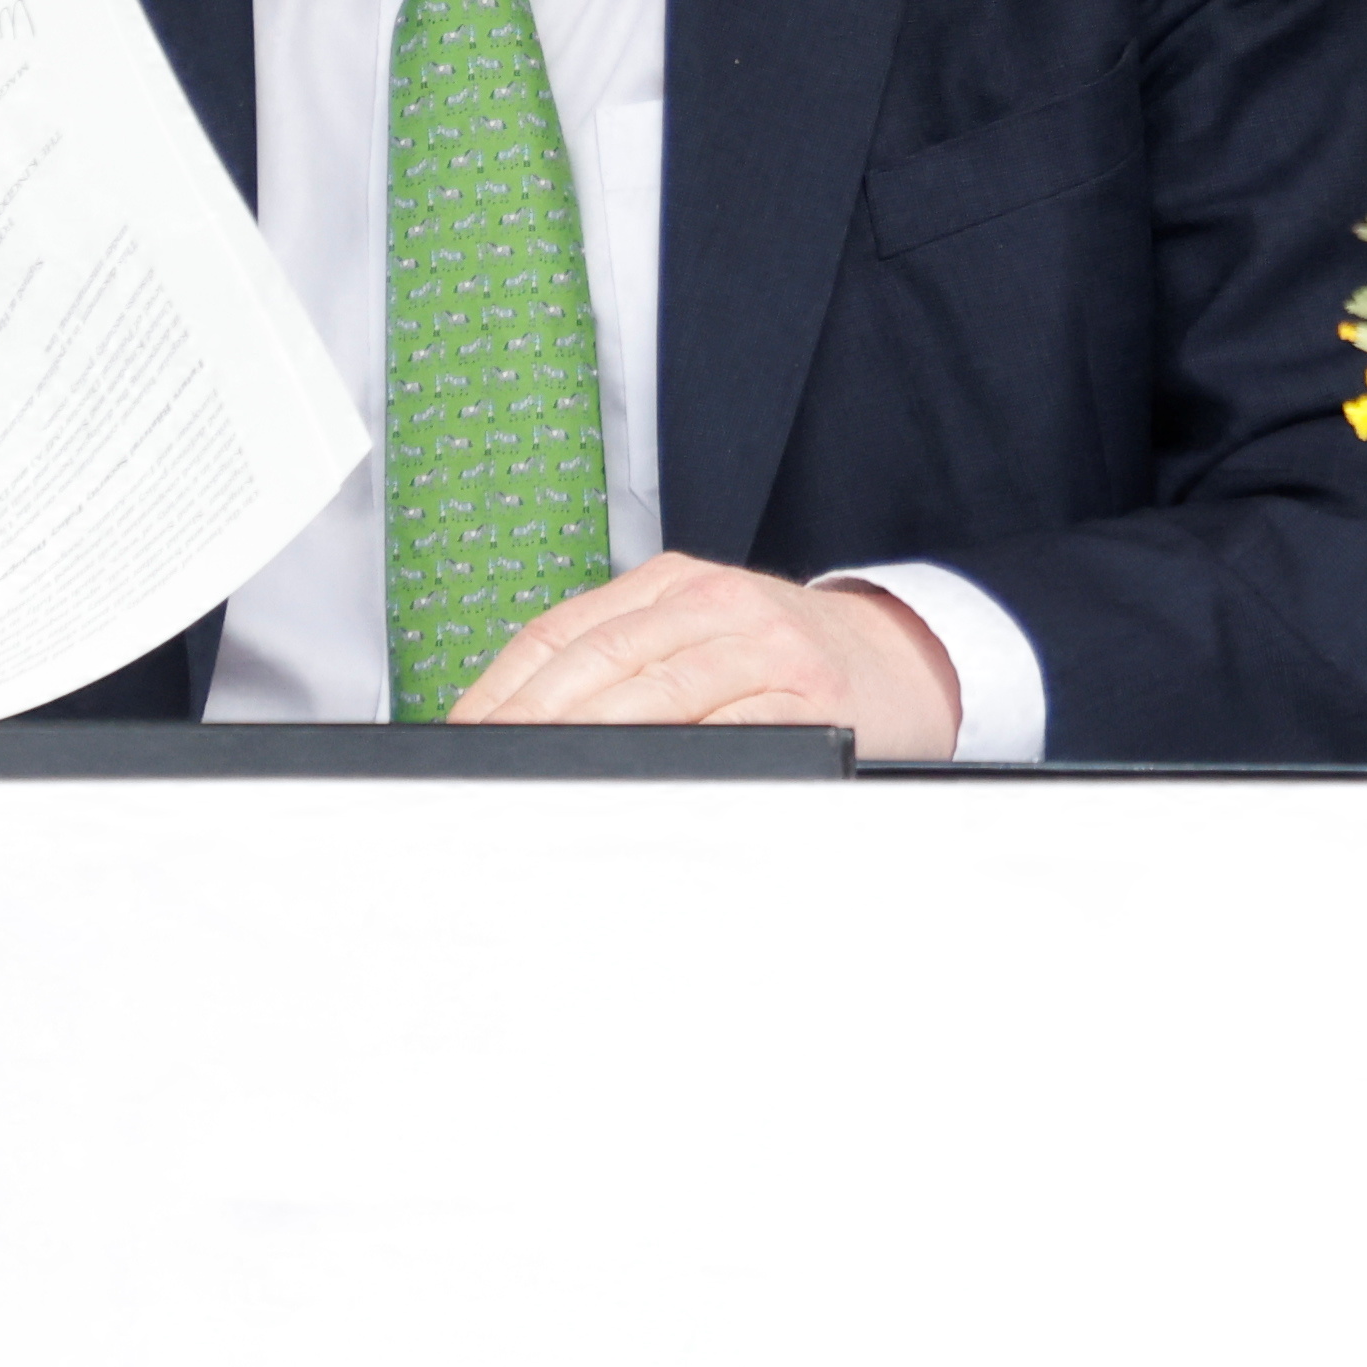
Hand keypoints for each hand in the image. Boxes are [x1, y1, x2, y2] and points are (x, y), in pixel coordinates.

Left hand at [450, 556, 966, 760]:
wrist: (905, 660)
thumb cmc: (785, 662)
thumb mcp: (700, 636)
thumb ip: (623, 666)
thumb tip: (519, 734)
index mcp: (672, 582)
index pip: (560, 631)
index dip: (501, 687)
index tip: (461, 737)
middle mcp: (714, 600)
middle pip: (597, 660)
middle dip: (530, 721)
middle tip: (486, 769)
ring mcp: (763, 643)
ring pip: (655, 692)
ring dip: (590, 741)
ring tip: (542, 781)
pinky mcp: (806, 693)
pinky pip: (732, 727)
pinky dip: (681, 758)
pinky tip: (641, 783)